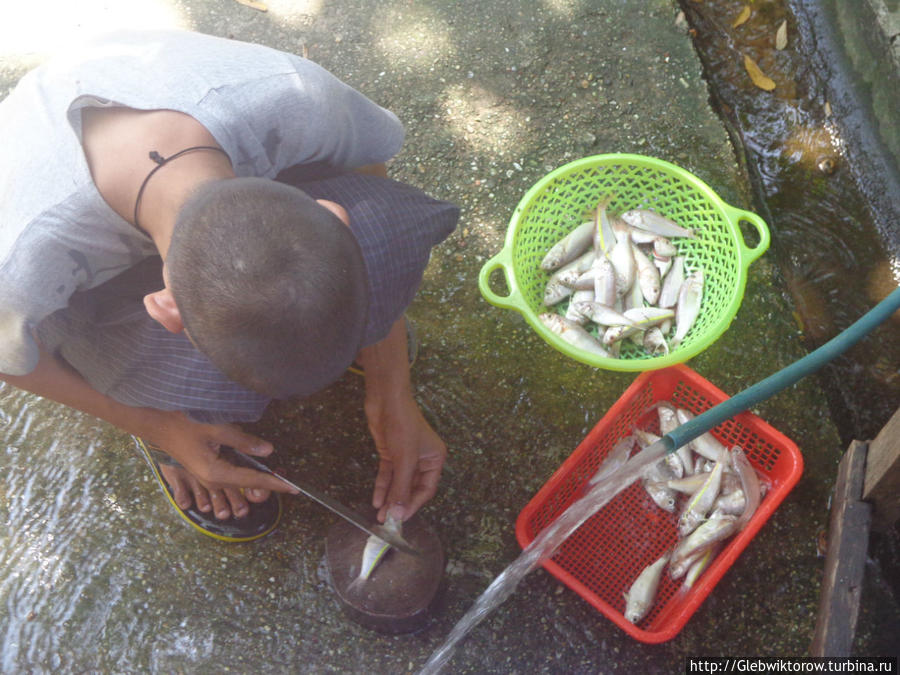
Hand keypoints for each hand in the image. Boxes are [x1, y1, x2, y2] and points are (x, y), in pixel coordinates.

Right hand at [151, 412, 296, 517]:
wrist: (156, 423)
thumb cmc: (184, 423)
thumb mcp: (216, 427)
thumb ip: (243, 440)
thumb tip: (269, 451)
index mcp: (216, 473)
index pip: (253, 479)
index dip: (275, 483)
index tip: (294, 488)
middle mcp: (213, 479)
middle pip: (247, 485)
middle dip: (269, 485)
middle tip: (292, 485)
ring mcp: (208, 477)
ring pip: (239, 483)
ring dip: (259, 482)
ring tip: (279, 481)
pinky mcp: (206, 470)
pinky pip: (231, 478)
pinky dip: (247, 477)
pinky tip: (258, 474)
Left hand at [365, 391, 445, 522]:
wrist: (386, 400)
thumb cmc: (403, 424)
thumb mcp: (405, 460)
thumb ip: (401, 488)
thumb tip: (398, 513)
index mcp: (434, 459)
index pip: (426, 489)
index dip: (413, 504)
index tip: (401, 518)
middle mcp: (422, 459)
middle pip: (411, 488)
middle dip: (399, 503)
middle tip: (388, 520)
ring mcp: (405, 457)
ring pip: (398, 483)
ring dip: (389, 498)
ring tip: (380, 515)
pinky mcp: (391, 453)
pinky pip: (388, 475)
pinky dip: (382, 487)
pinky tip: (376, 500)